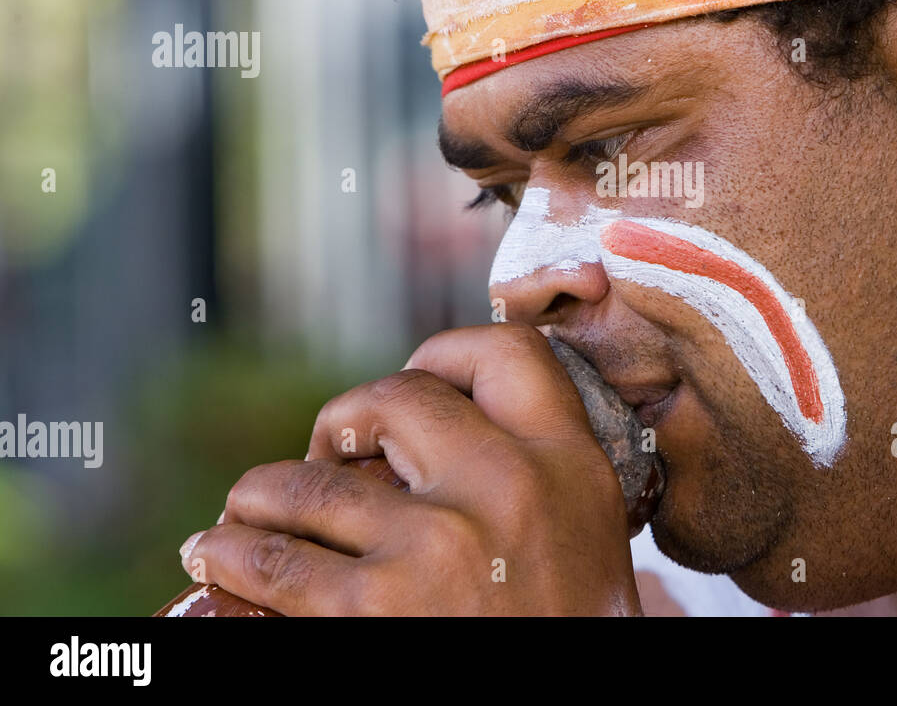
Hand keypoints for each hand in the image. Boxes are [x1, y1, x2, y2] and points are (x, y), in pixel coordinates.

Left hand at [177, 323, 642, 614]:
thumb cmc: (574, 635)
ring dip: (265, 494)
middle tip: (332, 455)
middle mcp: (505, 486)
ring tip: (248, 509)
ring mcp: (436, 544)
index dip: (447, 355)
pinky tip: (217, 555)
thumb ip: (538, 483)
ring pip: (313, 480)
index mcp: (569, 466)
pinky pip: (274, 559)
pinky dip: (230, 552)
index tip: (417, 379)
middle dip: (347, 420)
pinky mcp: (372, 608)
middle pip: (398, 398)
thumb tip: (453, 449)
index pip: (508, 355)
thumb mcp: (585, 540)